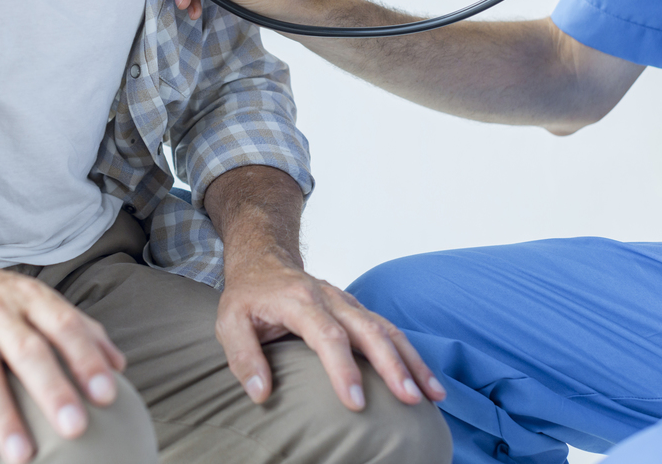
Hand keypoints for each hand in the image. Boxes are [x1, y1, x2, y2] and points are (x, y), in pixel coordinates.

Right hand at [0, 256, 126, 463]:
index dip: (86, 360)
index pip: (64, 326)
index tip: (109, 394)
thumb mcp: (32, 298)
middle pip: (28, 353)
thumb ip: (77, 328)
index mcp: (29, 298)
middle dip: (53, 391)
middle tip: (76, 428)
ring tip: (25, 454)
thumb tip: (119, 365)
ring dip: (5, 417)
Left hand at [215, 252, 446, 411]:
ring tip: (432, 395)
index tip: (356, 403)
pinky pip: (387, 330)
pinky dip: (409, 354)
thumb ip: (243, 357)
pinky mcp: (355, 310)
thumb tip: (261, 393)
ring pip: (385, 329)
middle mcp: (329, 298)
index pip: (327, 336)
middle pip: (368, 330)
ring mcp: (346, 302)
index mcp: (299, 300)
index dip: (342, 369)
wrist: (263, 259)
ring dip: (411, 361)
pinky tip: (424, 380)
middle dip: (392, 366)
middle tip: (411, 399)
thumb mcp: (229, 322)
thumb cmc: (248, 295)